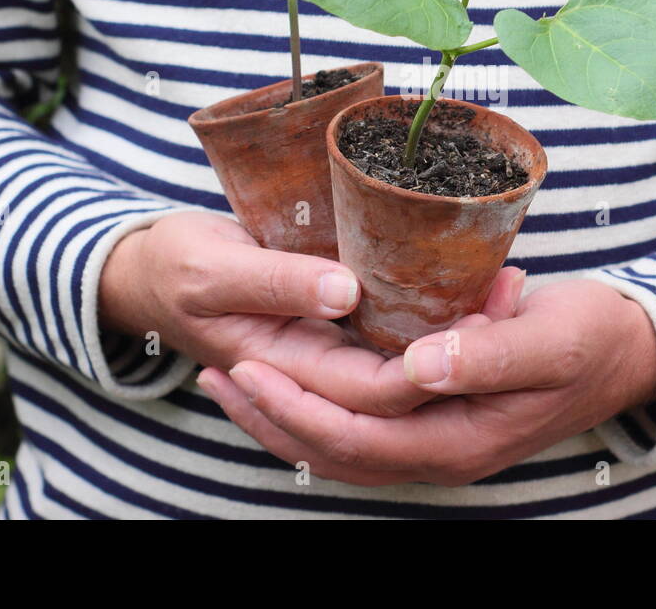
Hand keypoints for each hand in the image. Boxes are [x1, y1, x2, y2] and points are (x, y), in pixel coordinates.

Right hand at [99, 211, 523, 415]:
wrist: (144, 269)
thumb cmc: (171, 265)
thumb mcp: (212, 268)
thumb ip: (275, 281)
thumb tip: (344, 291)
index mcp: (284, 367)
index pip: (373, 390)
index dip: (429, 365)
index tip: (480, 322)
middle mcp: (311, 371)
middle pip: (400, 387)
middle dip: (459, 352)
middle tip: (511, 298)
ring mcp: (321, 354)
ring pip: (399, 366)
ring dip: (452, 338)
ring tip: (505, 290)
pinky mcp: (327, 329)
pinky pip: (385, 342)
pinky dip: (427, 323)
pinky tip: (465, 288)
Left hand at [196, 278, 655, 485]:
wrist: (629, 350)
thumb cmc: (590, 336)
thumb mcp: (548, 339)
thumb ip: (487, 355)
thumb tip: (421, 367)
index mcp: (460, 437)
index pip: (357, 436)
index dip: (298, 406)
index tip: (249, 365)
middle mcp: (441, 451)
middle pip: (335, 451)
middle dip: (271, 418)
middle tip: (214, 375)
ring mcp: (438, 441)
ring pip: (342, 446)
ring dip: (283, 419)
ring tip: (228, 385)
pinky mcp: (438, 420)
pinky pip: (361, 429)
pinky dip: (316, 410)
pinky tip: (291, 381)